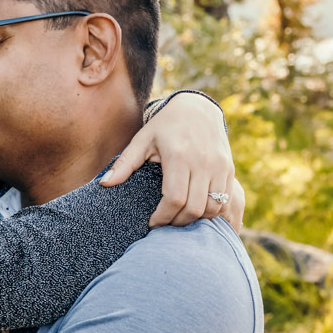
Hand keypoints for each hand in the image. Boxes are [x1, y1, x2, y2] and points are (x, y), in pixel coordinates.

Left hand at [100, 92, 244, 229]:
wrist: (198, 109)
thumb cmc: (165, 126)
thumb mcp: (143, 140)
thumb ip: (125, 163)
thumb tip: (104, 183)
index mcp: (179, 156)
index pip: (174, 198)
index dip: (163, 217)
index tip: (153, 222)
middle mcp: (203, 162)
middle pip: (194, 208)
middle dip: (178, 222)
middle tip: (165, 224)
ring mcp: (219, 166)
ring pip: (213, 208)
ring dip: (196, 220)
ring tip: (179, 218)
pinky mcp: (229, 169)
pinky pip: (225, 201)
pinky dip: (211, 212)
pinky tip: (196, 211)